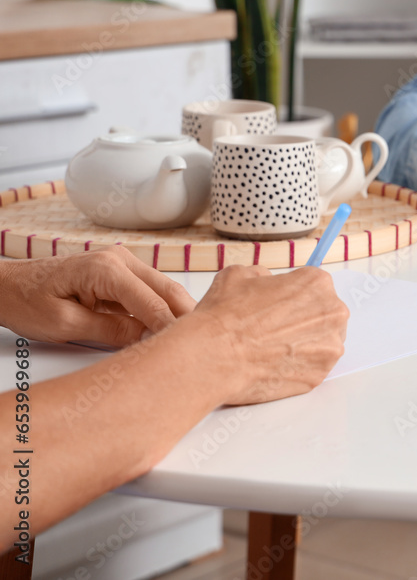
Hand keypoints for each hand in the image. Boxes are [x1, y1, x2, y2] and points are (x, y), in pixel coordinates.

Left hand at [0, 246, 194, 345]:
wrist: (9, 287)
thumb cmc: (28, 301)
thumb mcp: (65, 325)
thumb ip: (110, 330)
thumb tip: (147, 336)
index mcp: (105, 269)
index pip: (151, 302)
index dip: (170, 327)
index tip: (187, 349)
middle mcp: (120, 259)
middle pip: (168, 290)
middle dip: (187, 316)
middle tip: (204, 343)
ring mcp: (124, 263)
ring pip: (164, 290)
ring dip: (178, 312)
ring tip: (192, 339)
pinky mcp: (123, 273)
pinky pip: (151, 292)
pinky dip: (163, 309)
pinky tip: (170, 329)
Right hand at [189, 265, 348, 404]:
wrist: (213, 356)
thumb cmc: (225, 315)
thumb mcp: (240, 275)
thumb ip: (264, 275)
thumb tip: (268, 282)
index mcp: (317, 283)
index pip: (314, 287)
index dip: (294, 297)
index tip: (282, 306)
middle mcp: (332, 313)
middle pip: (325, 315)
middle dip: (304, 321)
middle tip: (276, 329)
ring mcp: (329, 348)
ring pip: (322, 343)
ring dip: (304, 345)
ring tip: (273, 348)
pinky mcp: (319, 376)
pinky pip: (313, 368)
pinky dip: (297, 367)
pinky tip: (274, 364)